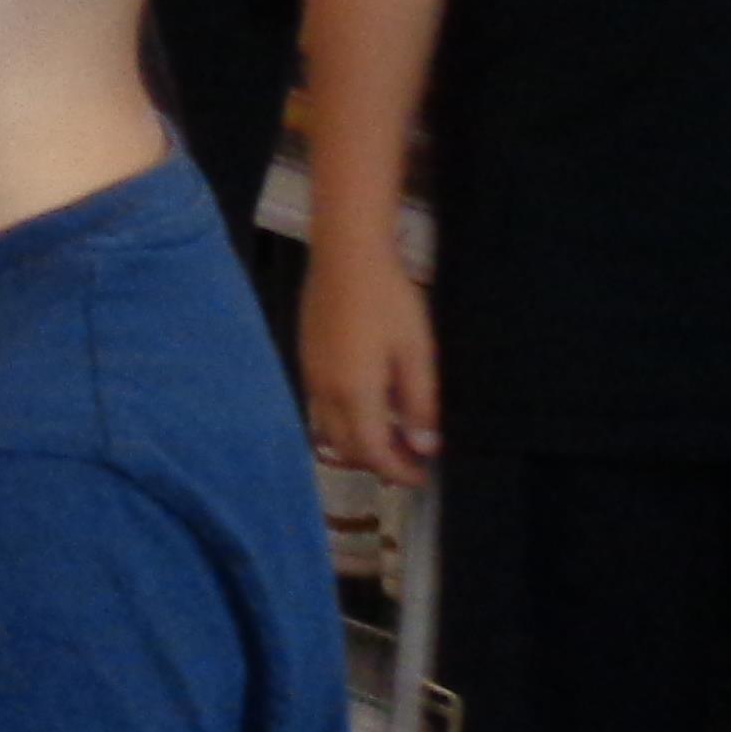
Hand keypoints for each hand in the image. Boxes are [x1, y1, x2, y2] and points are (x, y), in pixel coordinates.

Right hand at [298, 237, 439, 487]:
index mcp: (355, 394)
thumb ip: (420, 405)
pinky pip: (320, 408)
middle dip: (376, 463)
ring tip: (389, 438)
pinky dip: (343, 422)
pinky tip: (366, 406)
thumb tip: (424, 446)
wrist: (346, 255)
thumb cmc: (390, 301)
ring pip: (327, 430)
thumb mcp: (417, 354)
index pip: (374, 452)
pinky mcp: (306, 358)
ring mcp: (311, 374)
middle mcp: (325, 392)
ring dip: (357, 444)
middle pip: (345, 448)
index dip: (399, 471)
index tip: (423, 477)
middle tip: (409, 461)